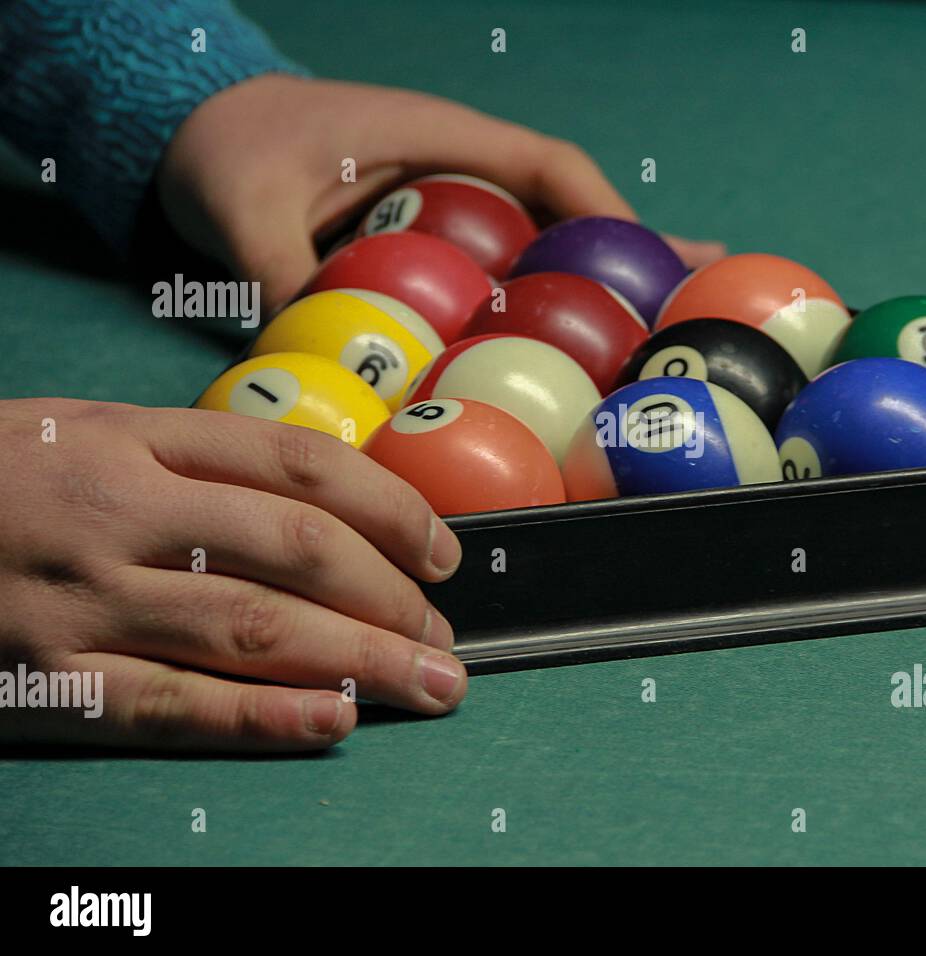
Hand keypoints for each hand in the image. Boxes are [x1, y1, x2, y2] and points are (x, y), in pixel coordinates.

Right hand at [0, 399, 465, 750]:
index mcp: (133, 437)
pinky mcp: (43, 679)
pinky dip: (263, 716)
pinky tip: (333, 722)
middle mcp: (118, 510)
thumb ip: (190, 459)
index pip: (301, 465)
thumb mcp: (82, 432)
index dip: (392, 510)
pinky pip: (172, 703)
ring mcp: (81, 598)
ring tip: (430, 684)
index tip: (443, 552)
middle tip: (445, 638)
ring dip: (362, 661)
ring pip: (254, 626)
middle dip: (393, 598)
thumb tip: (321, 504)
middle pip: (298, 549)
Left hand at [157, 74, 725, 310]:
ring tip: (667, 331)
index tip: (651, 262)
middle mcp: (456, 171)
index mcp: (435, 139)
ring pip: (540, 244)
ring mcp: (445, 208)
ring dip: (600, 283)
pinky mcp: (427, 243)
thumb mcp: (244, 209)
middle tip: (705, 295)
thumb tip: (339, 374)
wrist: (189, 130)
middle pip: (565, 211)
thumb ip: (285, 280)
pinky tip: (566, 356)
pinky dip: (537, 306)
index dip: (606, 211)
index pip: (545, 166)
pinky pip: (496, 274)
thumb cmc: (225, 146)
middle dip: (634, 252)